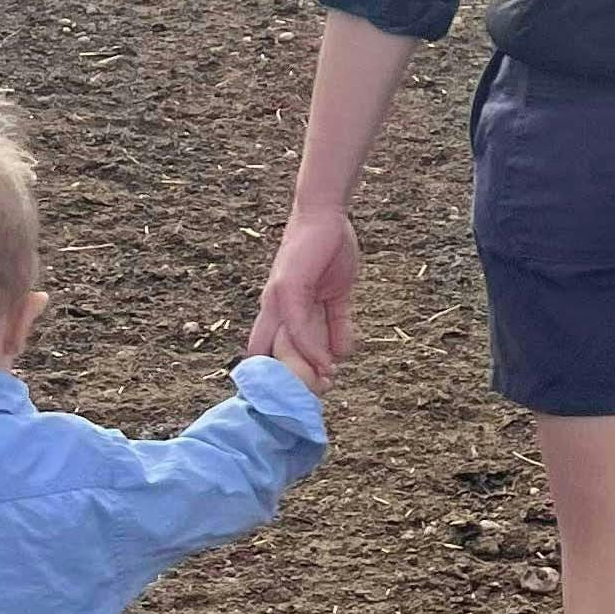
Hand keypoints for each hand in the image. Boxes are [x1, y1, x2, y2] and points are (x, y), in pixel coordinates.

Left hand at [248, 205, 361, 393]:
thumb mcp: (338, 295)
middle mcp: (273, 309)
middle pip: (271, 357)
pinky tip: (328, 365)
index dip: (288, 375)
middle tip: (318, 398)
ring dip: (304, 372)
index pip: (274, 351)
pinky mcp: (287, 290)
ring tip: (325, 388)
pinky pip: (297, 329)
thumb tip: (343, 356)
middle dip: (291, 382)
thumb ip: (337, 325)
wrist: (327, 215)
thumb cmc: (330, 249)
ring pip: (283, 348)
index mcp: (281, 311)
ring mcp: (277, 300)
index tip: (311, 394)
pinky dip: (312, 350)